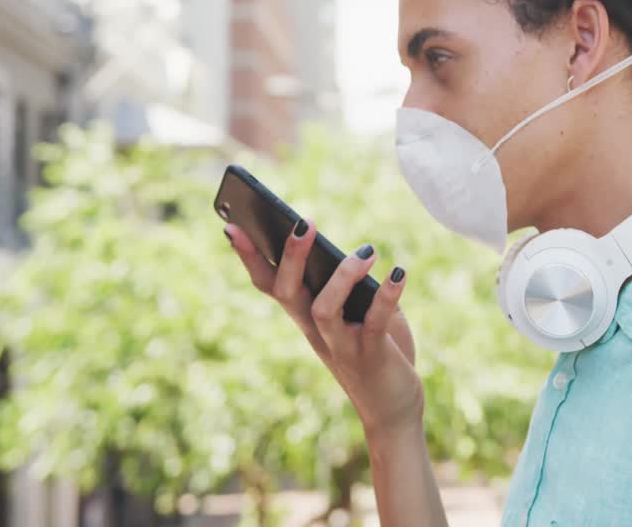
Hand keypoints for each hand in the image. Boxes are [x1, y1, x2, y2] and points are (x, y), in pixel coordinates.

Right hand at [225, 221, 423, 438]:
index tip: (232, 226)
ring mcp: (341, 346)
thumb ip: (356, 288)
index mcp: (306, 318)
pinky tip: (399, 272)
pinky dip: (387, 295)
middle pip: (287, 293)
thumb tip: (358, 254)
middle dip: (290, 257)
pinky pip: (374, 322)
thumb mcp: (362, 314)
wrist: (391, 408)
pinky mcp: (370, 355)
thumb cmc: (376, 351)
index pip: (269, 285)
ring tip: (367, 251)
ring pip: (323, 310)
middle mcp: (316, 332)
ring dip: (342, 278)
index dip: (249, 258)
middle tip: (303, 222)